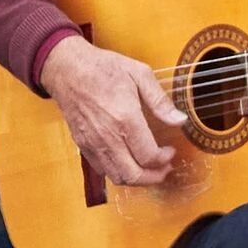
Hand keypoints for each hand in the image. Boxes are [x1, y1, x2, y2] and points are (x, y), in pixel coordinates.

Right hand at [37, 35, 186, 189]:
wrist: (67, 69)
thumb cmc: (103, 68)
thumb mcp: (139, 74)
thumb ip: (160, 101)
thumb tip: (180, 120)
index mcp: (125, 118)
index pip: (149, 156)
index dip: (164, 159)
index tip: (170, 151)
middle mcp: (108, 136)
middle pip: (133, 175)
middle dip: (154, 177)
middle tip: (165, 169)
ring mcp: (93, 143)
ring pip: (117, 177)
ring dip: (137, 179)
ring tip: (150, 169)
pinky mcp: (83, 145)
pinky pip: (102, 170)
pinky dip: (118, 172)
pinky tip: (129, 161)